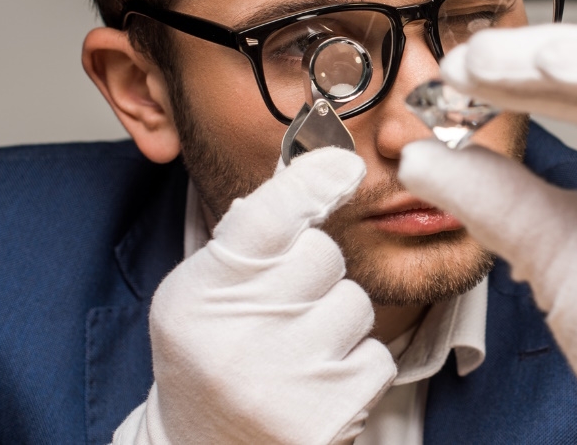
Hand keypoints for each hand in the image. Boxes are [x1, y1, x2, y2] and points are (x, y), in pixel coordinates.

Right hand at [113, 148, 395, 443]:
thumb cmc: (211, 360)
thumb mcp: (203, 295)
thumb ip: (248, 239)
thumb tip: (318, 167)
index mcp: (199, 296)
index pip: (264, 220)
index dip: (310, 183)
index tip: (344, 163)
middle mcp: (240, 336)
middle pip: (323, 255)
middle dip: (315, 275)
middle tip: (282, 313)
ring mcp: (289, 378)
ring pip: (356, 303)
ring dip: (338, 323)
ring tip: (297, 356)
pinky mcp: (332, 413)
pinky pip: (377, 357)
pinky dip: (355, 368)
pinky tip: (317, 387)